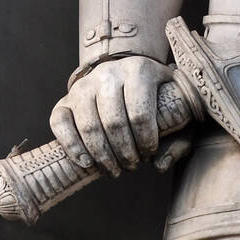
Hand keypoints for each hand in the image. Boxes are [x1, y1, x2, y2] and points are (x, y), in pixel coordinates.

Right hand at [49, 55, 175, 176]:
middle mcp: (108, 73)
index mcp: (139, 69)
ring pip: (88, 126)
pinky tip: (87, 163)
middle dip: (125, 152)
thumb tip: (161, 164)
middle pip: (113, 122)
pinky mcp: (64, 100)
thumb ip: (179, 131)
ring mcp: (83, 86)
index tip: (150, 153)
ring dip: (102, 156)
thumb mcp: (175, 101)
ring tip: (114, 169)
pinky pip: (60, 125)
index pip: (140, 112)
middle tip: (133, 165)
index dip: (145, 140)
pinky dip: (72, 147)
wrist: (125, 72)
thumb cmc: (154, 92)